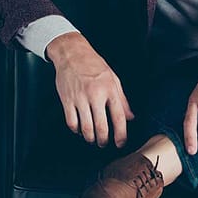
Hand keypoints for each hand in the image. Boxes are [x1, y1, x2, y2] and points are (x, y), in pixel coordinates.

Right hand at [46, 32, 133, 147]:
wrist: (72, 53)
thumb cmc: (94, 65)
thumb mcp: (113, 78)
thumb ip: (122, 99)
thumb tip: (131, 117)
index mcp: (110, 90)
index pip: (119, 117)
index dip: (121, 134)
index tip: (121, 142)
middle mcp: (95, 95)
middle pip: (101, 126)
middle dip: (104, 140)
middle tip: (104, 143)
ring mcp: (80, 98)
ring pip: (86, 128)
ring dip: (90, 138)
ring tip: (92, 139)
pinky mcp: (67, 100)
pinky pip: (71, 122)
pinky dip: (76, 130)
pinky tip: (79, 129)